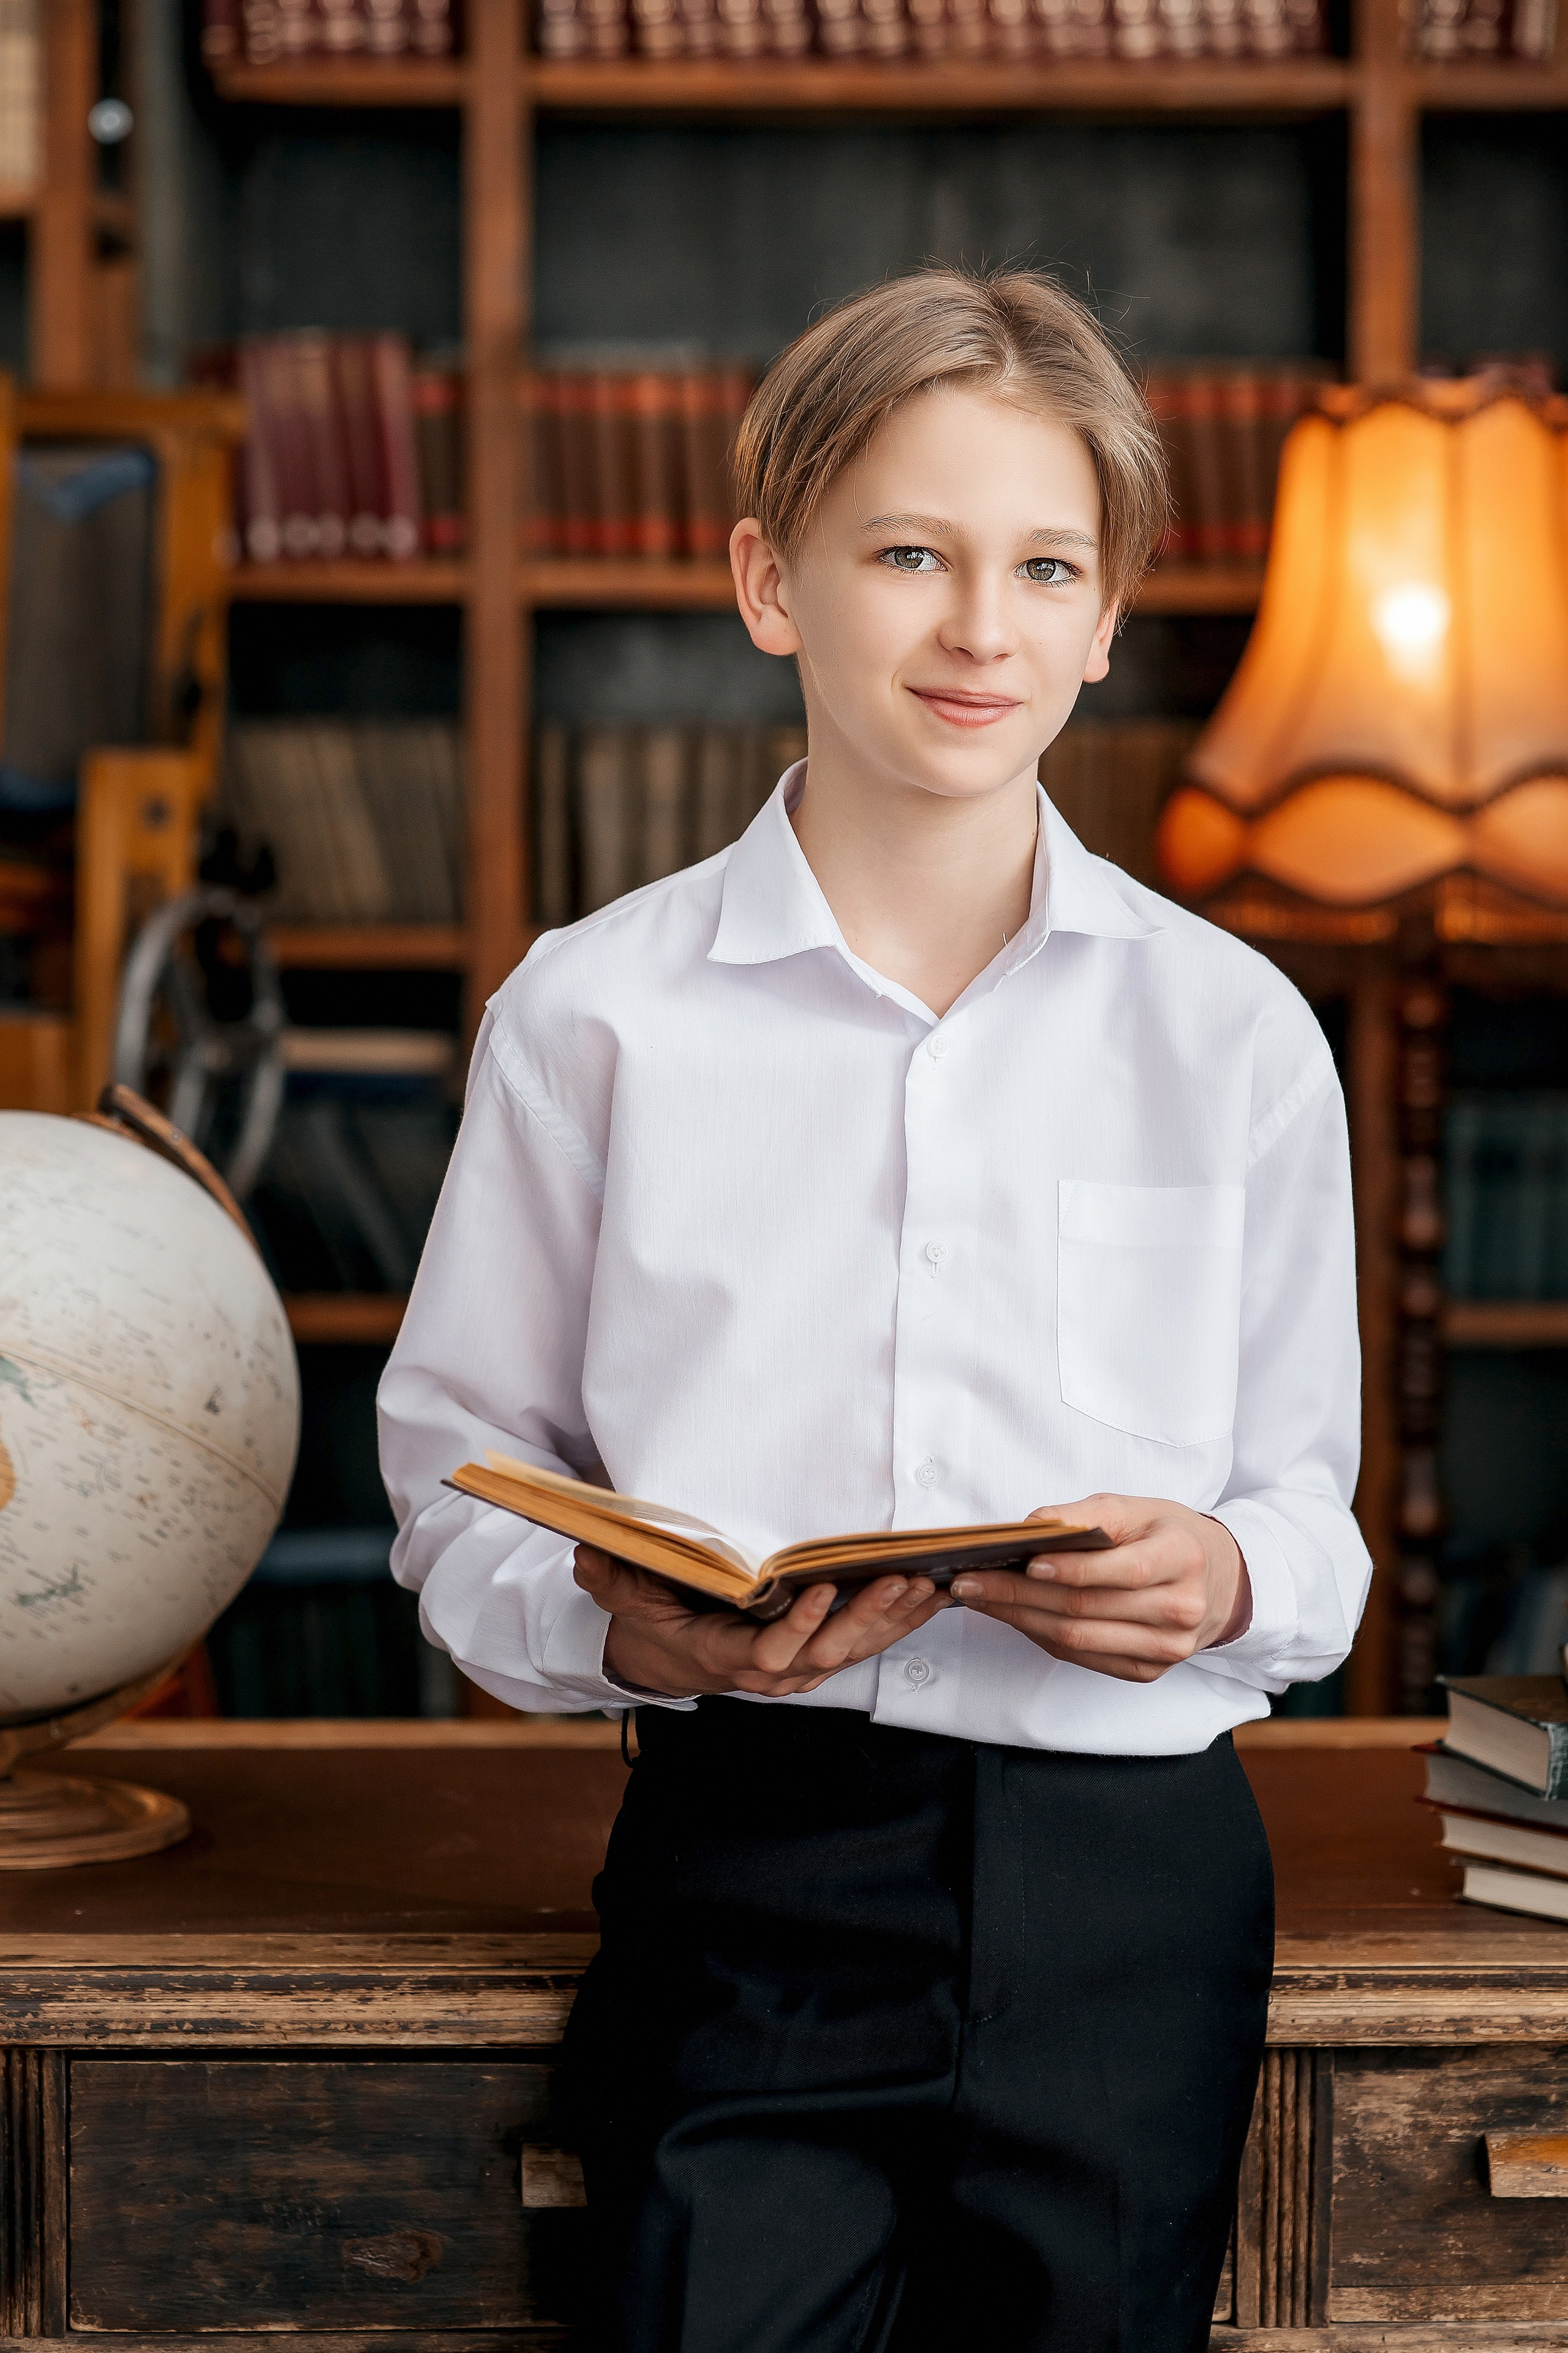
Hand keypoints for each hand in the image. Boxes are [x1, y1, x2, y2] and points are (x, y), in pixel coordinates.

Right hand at [575, 1546, 951, 1698]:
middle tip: (896, 1579)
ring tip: (925, 1582)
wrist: (667, 1661)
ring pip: (855, 1651)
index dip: (797, 1627)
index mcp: (726, 1657)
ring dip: (892, 1619)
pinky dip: (898, 1623)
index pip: (769, 1651)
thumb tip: (586, 1551)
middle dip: (865, 1617)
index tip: (818, 1589)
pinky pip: (866, 1647)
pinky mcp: (819, 1660)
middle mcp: (770, 1673)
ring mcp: (799, 1671)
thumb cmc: (653, 1624)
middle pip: (827, 1653)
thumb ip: (612, 1578)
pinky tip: (929, 1596)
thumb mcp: (626, 1602)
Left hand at [947, 1495, 1249, 1684]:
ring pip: (1078, 1640)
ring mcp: (1167, 1649)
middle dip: (1019, 1595)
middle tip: (968, 1581)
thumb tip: (1032, 1525)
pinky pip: (1083, 1657)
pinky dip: (1040, 1636)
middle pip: (1087, 1609)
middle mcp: (1180, 1611)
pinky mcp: (1148, 1671)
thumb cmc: (1168, 1536)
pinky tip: (1010, 1615)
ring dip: (1019, 1619)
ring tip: (976, 1598)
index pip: (1120, 1571)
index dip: (1070, 1569)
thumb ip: (1088, 1515)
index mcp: (1182, 1559)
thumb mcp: (1137, 1508)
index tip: (1023, 1562)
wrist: (1218, 1580)